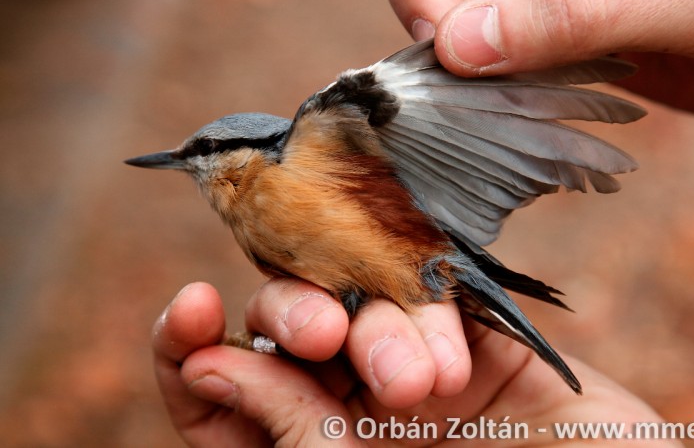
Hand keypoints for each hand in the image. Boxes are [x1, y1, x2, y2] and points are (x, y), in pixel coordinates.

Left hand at [154, 281, 668, 445]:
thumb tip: (211, 365)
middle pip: (281, 328)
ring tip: (421, 382)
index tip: (195, 306)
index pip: (217, 395)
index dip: (188, 348)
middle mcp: (349, 407)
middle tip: (323, 334)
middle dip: (290, 315)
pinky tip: (461, 362)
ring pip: (352, 299)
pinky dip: (434, 317)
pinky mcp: (471, 339)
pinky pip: (431, 294)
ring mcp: (408, 371)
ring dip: (377, 328)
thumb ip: (295, 434)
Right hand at [357, 0, 693, 121]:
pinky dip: (500, 81)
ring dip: (466, 55)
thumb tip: (457, 45)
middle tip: (434, 56)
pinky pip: (525, 56)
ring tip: (462, 92)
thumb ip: (574, 10)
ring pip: (491, 17)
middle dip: (439, 2)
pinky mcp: (592, 43)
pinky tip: (492, 101)